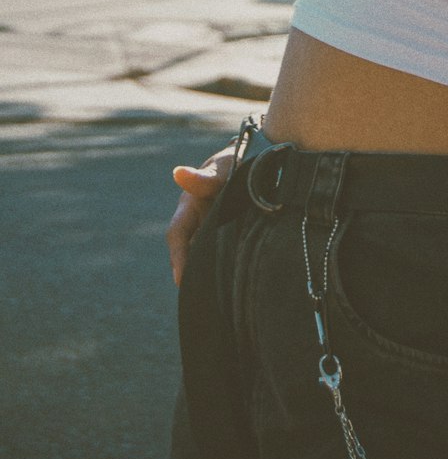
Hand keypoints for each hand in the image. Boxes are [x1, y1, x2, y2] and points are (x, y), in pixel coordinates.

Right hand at [166, 141, 236, 286]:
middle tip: (203, 300)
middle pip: (190, 253)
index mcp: (189, 206)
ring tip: (222, 299)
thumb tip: (178, 173)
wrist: (258, 159)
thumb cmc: (235, 160)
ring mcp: (213, 230)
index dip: (179, 257)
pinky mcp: (229, 237)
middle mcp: (197, 222)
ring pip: (207, 257)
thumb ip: (206, 176)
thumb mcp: (224, 166)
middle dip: (194, 275)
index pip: (178, 235)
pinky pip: (225, 256)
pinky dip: (228, 268)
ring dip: (211, 273)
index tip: (181, 280)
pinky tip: (239, 284)